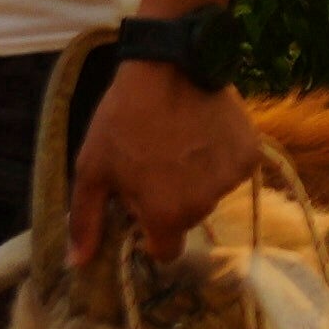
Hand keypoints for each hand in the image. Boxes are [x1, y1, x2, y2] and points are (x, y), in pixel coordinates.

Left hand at [73, 55, 264, 267]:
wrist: (169, 65)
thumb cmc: (123, 118)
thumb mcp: (92, 168)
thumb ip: (86, 219)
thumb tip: (78, 264)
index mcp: (166, 215)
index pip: (165, 251)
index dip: (151, 232)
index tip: (143, 204)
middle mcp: (204, 205)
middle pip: (188, 219)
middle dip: (173, 200)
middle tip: (157, 164)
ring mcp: (231, 180)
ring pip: (211, 194)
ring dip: (197, 178)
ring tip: (180, 142)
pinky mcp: (250, 155)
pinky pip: (232, 169)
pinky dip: (219, 158)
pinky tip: (203, 132)